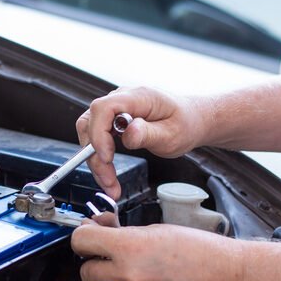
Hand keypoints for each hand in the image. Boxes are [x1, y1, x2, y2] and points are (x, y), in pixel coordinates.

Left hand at [71, 222, 244, 280]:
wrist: (229, 277)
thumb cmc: (200, 251)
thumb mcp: (157, 230)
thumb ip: (123, 234)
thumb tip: (100, 231)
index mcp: (129, 248)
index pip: (81, 242)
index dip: (83, 239)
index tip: (89, 240)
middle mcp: (128, 277)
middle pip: (86, 272)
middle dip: (98, 265)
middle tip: (115, 261)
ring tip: (143, 278)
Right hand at [76, 87, 211, 199]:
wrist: (191, 120)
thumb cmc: (184, 124)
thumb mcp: (172, 134)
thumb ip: (148, 134)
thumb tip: (128, 133)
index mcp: (138, 97)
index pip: (103, 108)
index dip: (99, 134)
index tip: (107, 157)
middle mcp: (122, 99)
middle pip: (90, 123)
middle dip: (94, 155)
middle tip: (108, 180)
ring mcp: (116, 109)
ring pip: (90, 133)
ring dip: (95, 160)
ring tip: (109, 183)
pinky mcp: (113, 120)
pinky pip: (97, 138)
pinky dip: (100, 158)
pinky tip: (108, 175)